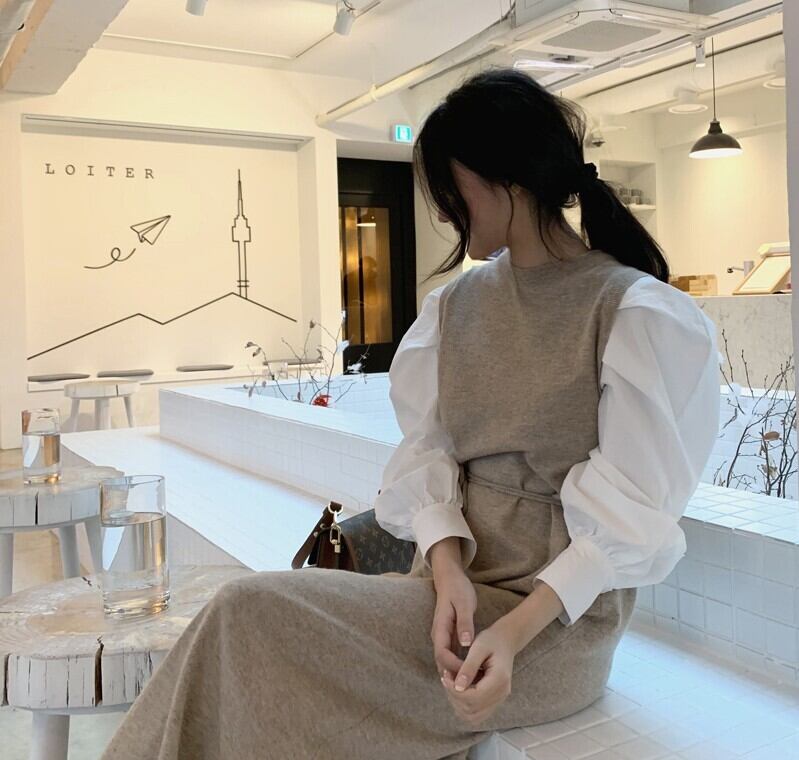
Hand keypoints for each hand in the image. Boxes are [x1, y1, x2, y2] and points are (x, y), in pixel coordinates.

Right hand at [430, 565, 476, 679]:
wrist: (450, 579)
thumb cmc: (458, 589)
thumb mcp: (464, 603)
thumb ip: (465, 623)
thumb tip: (466, 643)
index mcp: (440, 628)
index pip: (442, 654)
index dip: (453, 666)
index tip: (468, 672)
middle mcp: (438, 635)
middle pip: (442, 662)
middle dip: (454, 674)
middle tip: (471, 685)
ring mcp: (442, 636)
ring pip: (445, 661)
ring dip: (456, 672)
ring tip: (473, 682)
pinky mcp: (448, 636)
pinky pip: (451, 655)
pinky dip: (459, 665)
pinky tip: (471, 670)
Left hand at [439, 617, 515, 726]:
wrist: (505, 641)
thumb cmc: (492, 640)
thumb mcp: (479, 647)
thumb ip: (468, 667)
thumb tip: (457, 687)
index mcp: (499, 680)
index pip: (473, 698)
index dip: (454, 691)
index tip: (445, 675)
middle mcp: (501, 693)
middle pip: (472, 709)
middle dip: (454, 696)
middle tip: (446, 677)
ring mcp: (499, 699)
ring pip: (473, 716)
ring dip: (457, 703)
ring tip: (451, 683)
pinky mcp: (494, 701)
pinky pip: (476, 713)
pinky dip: (464, 705)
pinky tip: (459, 687)